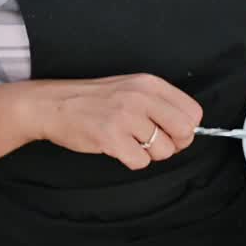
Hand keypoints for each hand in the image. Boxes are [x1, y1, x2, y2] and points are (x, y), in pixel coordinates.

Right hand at [27, 74, 202, 170]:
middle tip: (154, 143)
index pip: (193, 111)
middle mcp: (140, 97)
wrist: (52, 104)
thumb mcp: (131, 88)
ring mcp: (125, 116)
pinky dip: (132, 161)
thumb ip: (159, 104)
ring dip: (150, 154)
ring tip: (130, 142)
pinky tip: (118, 149)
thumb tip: (187, 130)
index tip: (170, 132)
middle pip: (185, 132)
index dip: (186, 128)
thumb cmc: (94, 100)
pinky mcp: (111, 137)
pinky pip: (141, 161)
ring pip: (163, 150)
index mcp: (149, 84)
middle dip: (174, 144)